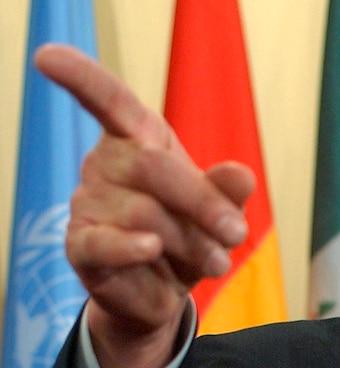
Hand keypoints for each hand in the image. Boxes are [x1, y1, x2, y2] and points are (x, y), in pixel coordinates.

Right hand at [35, 44, 254, 367]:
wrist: (165, 290)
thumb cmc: (189, 234)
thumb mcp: (218, 210)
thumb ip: (229, 190)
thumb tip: (241, 174)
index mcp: (137, 139)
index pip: (108, 101)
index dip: (81, 77)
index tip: (49, 57)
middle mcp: (105, 163)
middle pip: (153, 167)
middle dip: (204, 203)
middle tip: (237, 233)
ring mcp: (87, 203)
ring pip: (144, 213)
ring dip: (191, 242)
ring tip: (214, 260)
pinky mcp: (81, 245)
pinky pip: (104, 243)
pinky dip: (131, 247)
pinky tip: (150, 249)